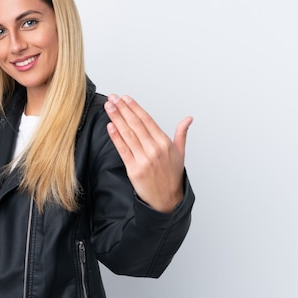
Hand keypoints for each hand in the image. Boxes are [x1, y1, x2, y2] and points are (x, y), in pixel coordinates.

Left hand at [104, 94, 192, 212]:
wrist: (167, 200)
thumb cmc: (172, 176)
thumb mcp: (180, 153)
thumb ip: (181, 134)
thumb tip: (188, 119)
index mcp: (164, 143)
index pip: (147, 120)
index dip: (135, 108)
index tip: (126, 98)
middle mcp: (154, 150)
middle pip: (136, 124)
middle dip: (123, 109)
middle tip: (113, 98)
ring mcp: (144, 159)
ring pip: (128, 135)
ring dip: (116, 119)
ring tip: (109, 107)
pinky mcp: (134, 170)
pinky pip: (123, 150)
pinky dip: (116, 137)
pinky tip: (110, 126)